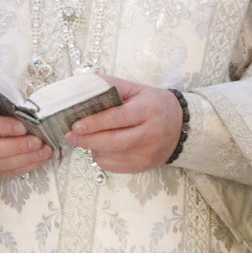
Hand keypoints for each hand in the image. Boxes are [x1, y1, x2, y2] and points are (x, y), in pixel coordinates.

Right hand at [0, 98, 52, 175]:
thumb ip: (10, 105)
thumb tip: (33, 114)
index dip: (2, 126)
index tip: (23, 127)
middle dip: (16, 147)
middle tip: (37, 142)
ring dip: (24, 159)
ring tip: (44, 151)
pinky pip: (5, 172)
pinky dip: (25, 167)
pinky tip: (39, 159)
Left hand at [66, 76, 183, 173]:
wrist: (180, 126)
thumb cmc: (154, 104)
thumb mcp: (137, 89)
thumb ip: (112, 86)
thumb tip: (85, 86)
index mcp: (148, 110)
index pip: (118, 118)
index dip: (96, 122)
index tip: (76, 125)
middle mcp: (150, 133)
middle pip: (114, 141)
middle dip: (88, 140)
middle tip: (70, 136)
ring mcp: (147, 153)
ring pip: (112, 155)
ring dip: (93, 148)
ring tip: (84, 140)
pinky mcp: (143, 166)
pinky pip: (115, 166)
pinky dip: (102, 158)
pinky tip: (100, 148)